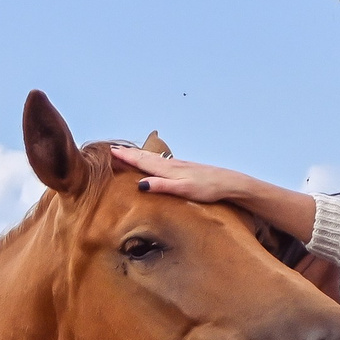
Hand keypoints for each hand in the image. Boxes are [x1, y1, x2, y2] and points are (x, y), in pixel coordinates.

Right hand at [109, 145, 246, 204]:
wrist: (228, 183)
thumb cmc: (208, 188)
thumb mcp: (183, 190)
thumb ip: (162, 186)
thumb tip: (140, 184)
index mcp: (168, 169)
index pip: (142, 161)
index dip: (126, 157)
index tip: (112, 151)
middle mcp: (172, 165)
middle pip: (146, 157)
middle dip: (130, 154)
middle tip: (114, 150)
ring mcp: (179, 166)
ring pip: (154, 158)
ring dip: (139, 155)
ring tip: (128, 153)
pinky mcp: (185, 169)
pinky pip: (162, 162)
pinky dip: (152, 159)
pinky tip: (154, 162)